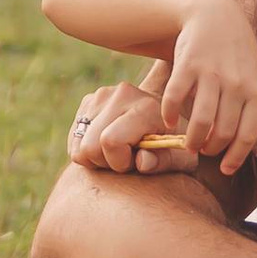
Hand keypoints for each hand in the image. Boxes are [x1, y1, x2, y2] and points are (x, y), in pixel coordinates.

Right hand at [67, 69, 198, 174]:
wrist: (167, 120)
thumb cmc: (175, 146)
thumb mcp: (182, 159)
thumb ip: (165, 162)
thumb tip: (141, 161)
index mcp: (145, 107)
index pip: (110, 141)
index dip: (119, 162)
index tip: (134, 162)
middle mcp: (121, 94)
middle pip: (90, 146)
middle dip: (107, 163)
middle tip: (127, 159)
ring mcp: (101, 95)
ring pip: (79, 146)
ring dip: (96, 158)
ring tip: (119, 152)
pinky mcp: (88, 101)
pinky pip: (74, 140)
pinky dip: (87, 150)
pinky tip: (107, 145)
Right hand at [161, 0, 256, 174]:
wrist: (214, 14)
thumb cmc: (234, 53)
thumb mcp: (251, 76)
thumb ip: (248, 105)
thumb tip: (239, 144)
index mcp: (256, 90)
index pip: (248, 134)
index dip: (235, 157)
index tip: (225, 170)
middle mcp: (236, 84)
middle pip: (222, 133)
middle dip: (210, 149)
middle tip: (201, 150)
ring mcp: (212, 74)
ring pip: (201, 123)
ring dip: (191, 140)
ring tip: (187, 143)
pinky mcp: (188, 65)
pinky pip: (176, 100)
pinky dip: (169, 116)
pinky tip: (168, 120)